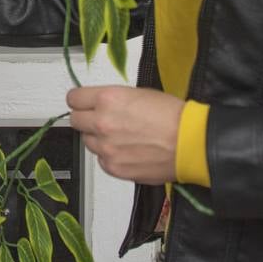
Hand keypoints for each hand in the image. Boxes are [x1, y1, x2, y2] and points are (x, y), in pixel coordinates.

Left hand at [66, 86, 184, 184]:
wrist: (189, 142)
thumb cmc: (171, 116)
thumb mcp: (138, 93)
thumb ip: (112, 99)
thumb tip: (99, 104)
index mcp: (107, 99)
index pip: (73, 98)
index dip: (79, 100)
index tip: (82, 103)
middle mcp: (102, 123)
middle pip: (75, 121)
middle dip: (86, 119)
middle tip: (100, 120)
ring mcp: (106, 148)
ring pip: (87, 142)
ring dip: (98, 139)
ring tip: (121, 137)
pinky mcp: (114, 167)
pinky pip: (101, 160)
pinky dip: (110, 156)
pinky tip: (127, 150)